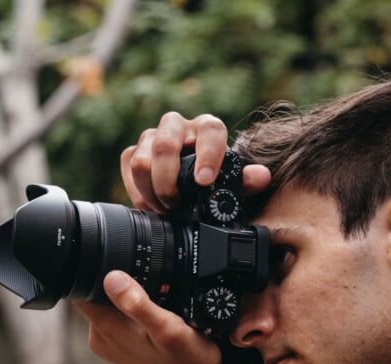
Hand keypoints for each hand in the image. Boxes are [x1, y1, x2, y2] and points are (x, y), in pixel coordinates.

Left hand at [74, 271, 225, 363]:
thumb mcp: (168, 328)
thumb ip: (139, 304)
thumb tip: (112, 278)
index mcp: (106, 327)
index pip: (83, 287)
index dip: (99, 269)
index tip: (124, 264)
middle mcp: (100, 337)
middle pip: (97, 294)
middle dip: (119, 284)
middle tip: (151, 288)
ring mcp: (109, 346)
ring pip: (109, 307)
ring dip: (128, 301)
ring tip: (156, 305)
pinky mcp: (119, 351)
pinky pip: (119, 322)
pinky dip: (133, 316)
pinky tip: (154, 320)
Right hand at [121, 112, 270, 212]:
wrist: (189, 181)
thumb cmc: (212, 180)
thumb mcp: (231, 184)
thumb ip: (245, 181)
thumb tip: (261, 176)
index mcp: (207, 129)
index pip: (210, 131)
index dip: (207, 155)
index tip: (204, 182)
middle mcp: (178, 126)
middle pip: (164, 145)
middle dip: (167, 182)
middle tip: (176, 206)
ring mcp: (152, 137)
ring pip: (141, 159)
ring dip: (151, 191)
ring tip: (164, 209)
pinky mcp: (134, 151)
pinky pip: (129, 167)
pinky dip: (137, 192)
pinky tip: (151, 205)